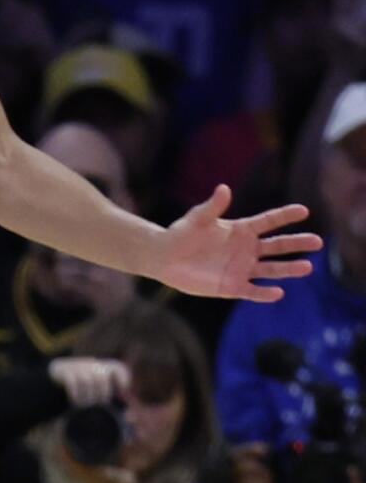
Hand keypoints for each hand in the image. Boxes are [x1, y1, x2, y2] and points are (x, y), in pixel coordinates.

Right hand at [48, 357, 129, 405]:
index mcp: (102, 367)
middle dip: (102, 393)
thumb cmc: (82, 383)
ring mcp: (77, 366)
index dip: (123, 377)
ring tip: (86, 407)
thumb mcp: (95, 384)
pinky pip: (73, 383)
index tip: (123, 389)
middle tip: (99, 405)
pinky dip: (76, 395)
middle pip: (101, 376)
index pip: (117, 367)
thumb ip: (109, 396)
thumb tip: (128, 415)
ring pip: (87, 381)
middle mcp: (91, 364)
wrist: (56, 372)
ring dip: (88, 397)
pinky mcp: (65, 371)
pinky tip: (76, 404)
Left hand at [155, 186, 320, 302]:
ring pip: (271, 269)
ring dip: (289, 269)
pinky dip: (264, 293)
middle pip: (277, 246)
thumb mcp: (197, 218)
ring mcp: (241, 268)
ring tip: (308, 267)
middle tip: (318, 241)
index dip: (285, 216)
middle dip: (297, 243)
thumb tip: (224, 188)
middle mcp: (246, 249)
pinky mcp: (232, 286)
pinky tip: (278, 292)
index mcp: (241, 230)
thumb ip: (212, 206)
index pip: (268, 221)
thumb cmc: (181, 234)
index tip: (304, 211)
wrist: (164, 257)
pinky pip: (252, 291)